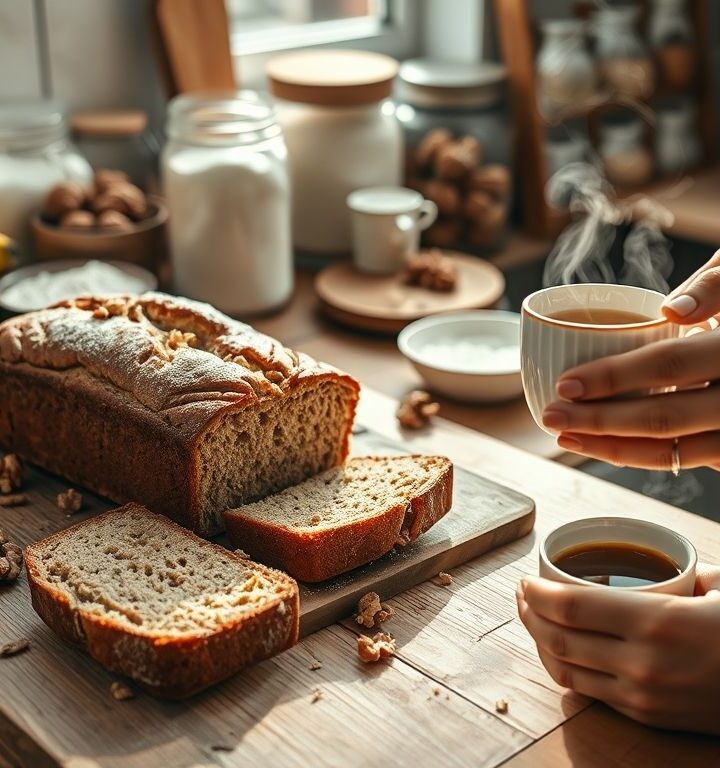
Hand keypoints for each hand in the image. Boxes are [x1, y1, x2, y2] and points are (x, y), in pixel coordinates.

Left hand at [517, 567, 719, 732]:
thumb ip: (679, 571)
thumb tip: (650, 559)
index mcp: (658, 622)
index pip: (571, 607)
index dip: (537, 593)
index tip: (525, 578)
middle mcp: (643, 663)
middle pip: (558, 638)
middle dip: (528, 614)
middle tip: (521, 594)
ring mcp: (642, 696)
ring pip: (565, 669)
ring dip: (537, 641)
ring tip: (530, 618)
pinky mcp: (646, 717)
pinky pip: (588, 692)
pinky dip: (562, 667)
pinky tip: (558, 648)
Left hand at [541, 249, 719, 469]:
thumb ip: (714, 287)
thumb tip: (672, 310)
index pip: (670, 365)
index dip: (613, 377)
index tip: (565, 384)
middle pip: (664, 417)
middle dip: (598, 422)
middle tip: (552, 417)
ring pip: (674, 451)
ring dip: (614, 448)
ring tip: (568, 437)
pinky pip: (686, 460)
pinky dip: (643, 456)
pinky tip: (607, 446)